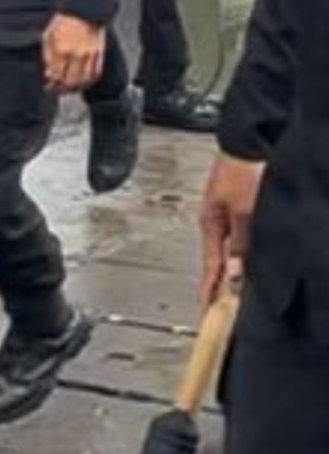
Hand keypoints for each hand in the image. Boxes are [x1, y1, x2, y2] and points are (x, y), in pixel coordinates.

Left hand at [41, 13, 104, 93]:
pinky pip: (96, 73)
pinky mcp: (99, 53)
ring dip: (75, 87)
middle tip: (56, 89)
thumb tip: (49, 73)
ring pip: (84, 80)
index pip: (56, 75)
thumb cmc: (63, 22)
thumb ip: (47, 56)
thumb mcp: (48, 37)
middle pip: (70, 81)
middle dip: (61, 88)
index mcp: (62, 50)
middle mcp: (77, 55)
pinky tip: (82, 82)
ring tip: (68, 88)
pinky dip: (89, 81)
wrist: (83, 11)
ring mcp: (90, 55)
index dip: (51, 83)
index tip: (47, 85)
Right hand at [201, 152, 263, 307]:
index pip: (210, 267)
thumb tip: (234, 273)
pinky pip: (235, 236)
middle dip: (217, 284)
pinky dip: (237, 251)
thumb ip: (240, 244)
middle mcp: (215, 221)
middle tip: (216, 308)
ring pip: (227, 249)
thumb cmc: (243, 169)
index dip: (208, 291)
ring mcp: (224, 212)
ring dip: (229, 268)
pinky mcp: (235, 204)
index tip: (205, 313)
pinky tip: (242, 257)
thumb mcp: (245, 211)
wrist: (248, 140)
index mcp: (211, 224)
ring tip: (230, 289)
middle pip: (216, 261)